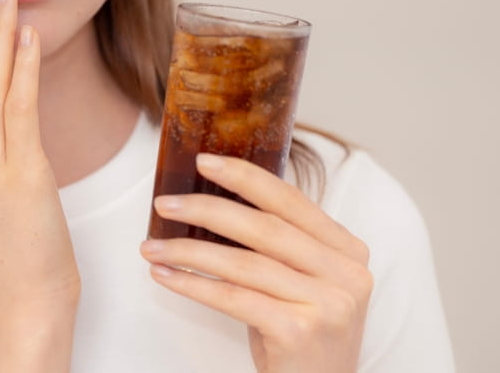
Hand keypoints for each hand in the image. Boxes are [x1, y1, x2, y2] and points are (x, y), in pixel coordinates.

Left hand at [140, 153, 372, 372]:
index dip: (246, 177)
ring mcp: (328, 303)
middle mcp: (346, 273)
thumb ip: (280, 246)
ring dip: (189, 251)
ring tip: (151, 246)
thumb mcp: (303, 284)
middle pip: (265, 228)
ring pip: (243, 263)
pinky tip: (166, 276)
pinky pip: (234, 298)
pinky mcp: (301, 331)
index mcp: (348, 250)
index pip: (291, 201)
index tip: (204, 162)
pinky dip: (193, 285)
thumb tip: (215, 204)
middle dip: (207, 210)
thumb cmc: (300, 337)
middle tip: (164, 202)